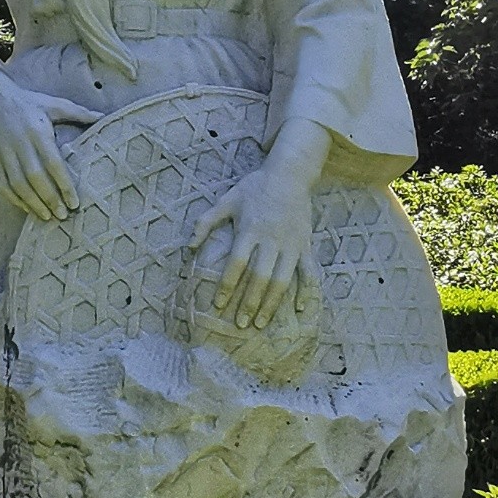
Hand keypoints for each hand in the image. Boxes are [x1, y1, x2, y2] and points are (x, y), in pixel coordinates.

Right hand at [0, 63, 81, 219]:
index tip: (75, 202)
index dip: (64, 184)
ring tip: (47, 217)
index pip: (53, 162)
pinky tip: (28, 208)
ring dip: (32, 203)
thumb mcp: (55, 104)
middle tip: (63, 215)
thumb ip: (78, 112)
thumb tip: (103, 116)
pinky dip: (15, 199)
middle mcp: (19, 144)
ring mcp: (4, 154)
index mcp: (37, 131)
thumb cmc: (31, 104)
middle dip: (49, 198)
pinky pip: (2, 184)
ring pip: (17, 184)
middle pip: (35, 177)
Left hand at [191, 125, 326, 328]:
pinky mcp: (305, 244)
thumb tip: (189, 246)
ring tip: (261, 323)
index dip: (227, 286)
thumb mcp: (227, 199)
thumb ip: (206, 222)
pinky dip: (306, 291)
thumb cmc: (255, 187)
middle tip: (240, 324)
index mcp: (250, 229)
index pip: (236, 264)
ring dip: (272, 303)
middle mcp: (271, 239)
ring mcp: (290, 244)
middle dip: (249, 303)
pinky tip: (299, 309)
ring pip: (282, 279)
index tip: (219, 305)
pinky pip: (308, 271)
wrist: (290, 173)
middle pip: (259, 277)